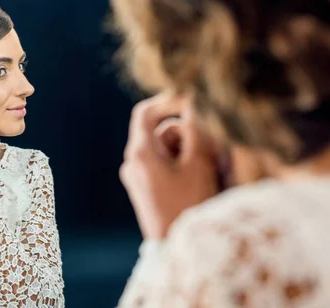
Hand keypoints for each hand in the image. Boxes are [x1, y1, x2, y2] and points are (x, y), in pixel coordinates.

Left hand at [119, 92, 219, 238]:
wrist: (176, 251)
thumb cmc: (188, 206)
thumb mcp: (198, 164)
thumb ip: (196, 130)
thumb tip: (193, 103)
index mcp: (139, 153)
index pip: (145, 113)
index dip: (168, 101)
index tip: (192, 100)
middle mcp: (133, 163)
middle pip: (164, 133)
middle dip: (192, 136)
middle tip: (218, 151)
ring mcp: (139, 178)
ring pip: (170, 152)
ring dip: (194, 154)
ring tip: (219, 171)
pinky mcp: (147, 191)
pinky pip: (168, 169)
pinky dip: (187, 168)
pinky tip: (210, 180)